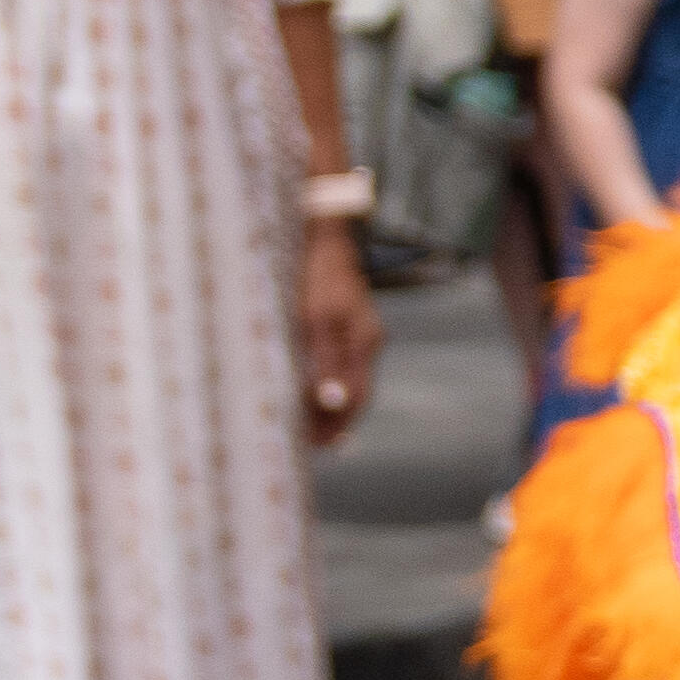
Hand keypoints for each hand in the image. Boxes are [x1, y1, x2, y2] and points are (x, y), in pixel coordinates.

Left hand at [293, 212, 383, 441]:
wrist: (319, 232)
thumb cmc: (313, 274)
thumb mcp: (314, 318)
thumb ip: (324, 361)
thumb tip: (332, 402)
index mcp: (363, 341)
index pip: (355, 396)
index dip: (336, 423)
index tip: (316, 446)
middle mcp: (366, 339)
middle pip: (356, 391)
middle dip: (336, 421)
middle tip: (315, 448)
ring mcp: (359, 329)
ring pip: (349, 377)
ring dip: (332, 405)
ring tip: (314, 429)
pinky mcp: (346, 320)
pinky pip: (341, 361)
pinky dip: (329, 383)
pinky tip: (316, 392)